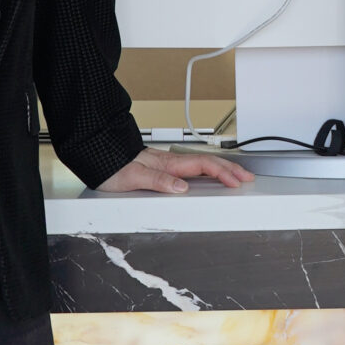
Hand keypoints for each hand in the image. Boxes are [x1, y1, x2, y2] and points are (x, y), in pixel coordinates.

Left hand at [95, 144, 255, 195]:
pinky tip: (208, 176)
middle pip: (208, 163)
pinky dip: (206, 172)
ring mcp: (167, 164)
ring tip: (235, 176)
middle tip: (248, 177)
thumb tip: (182, 188)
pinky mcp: (161, 168)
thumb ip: (157, 181)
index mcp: (168, 164)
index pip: (203, 166)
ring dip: (221, 169)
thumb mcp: (132, 178)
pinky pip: (191, 168)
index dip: (223, 173)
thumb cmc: (111, 167)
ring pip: (201, 165)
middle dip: (231, 169)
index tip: (237, 181)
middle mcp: (170, 163)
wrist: (96, 156)